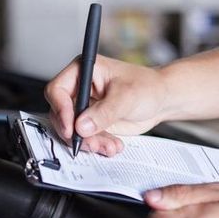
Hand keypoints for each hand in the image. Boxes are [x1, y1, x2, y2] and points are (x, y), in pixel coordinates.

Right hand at [44, 55, 168, 155]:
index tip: (71, 128)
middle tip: (90, 142)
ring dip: (89, 142)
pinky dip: (97, 146)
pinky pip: (85, 139)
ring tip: (108, 146)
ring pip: (72, 130)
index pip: (57, 90)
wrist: (161, 101)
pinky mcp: (91, 123)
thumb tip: (81, 125)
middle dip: (75, 132)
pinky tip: (112, 145)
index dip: (61, 110)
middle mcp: (80, 89)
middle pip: (61, 114)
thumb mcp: (126, 97)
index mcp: (83, 71)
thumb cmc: (147, 87)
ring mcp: (84, 108)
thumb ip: (104, 112)